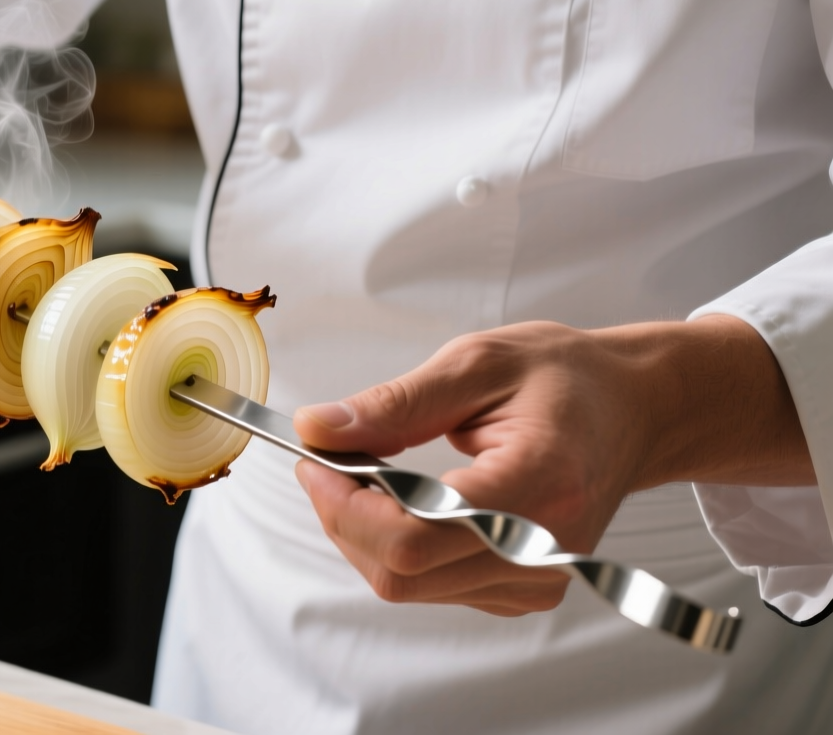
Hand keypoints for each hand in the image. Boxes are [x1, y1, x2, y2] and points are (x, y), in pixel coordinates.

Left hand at [290, 316, 810, 616]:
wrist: (633, 408)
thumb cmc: (564, 378)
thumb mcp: (475, 364)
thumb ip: (394, 404)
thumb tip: (318, 429)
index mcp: (537, 484)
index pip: (415, 535)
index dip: (345, 504)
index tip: (318, 459)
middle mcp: (541, 546)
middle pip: (401, 570)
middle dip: (344, 515)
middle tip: (332, 459)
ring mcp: (535, 576)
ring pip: (405, 585)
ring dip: (365, 531)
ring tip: (372, 472)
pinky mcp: (523, 588)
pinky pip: (429, 586)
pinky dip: (396, 545)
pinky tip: (404, 501)